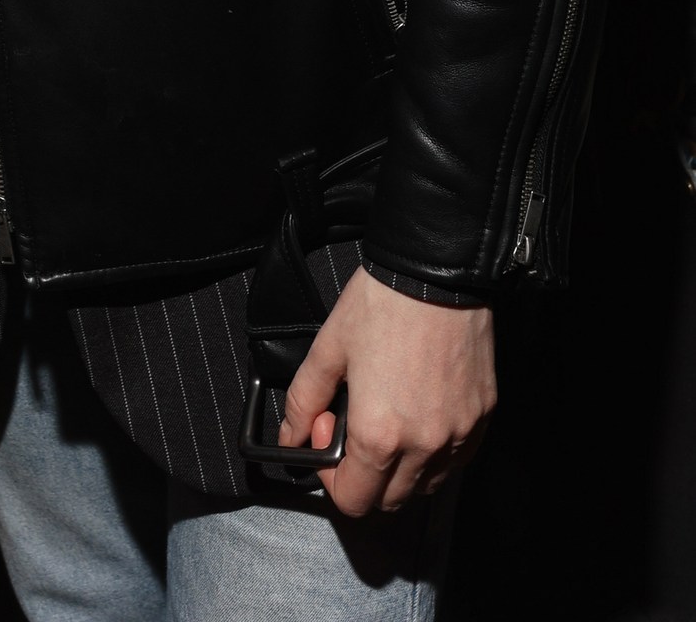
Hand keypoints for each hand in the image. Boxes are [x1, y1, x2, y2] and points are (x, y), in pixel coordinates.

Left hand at [280, 267, 495, 517]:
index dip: (332, 479)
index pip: (354, 500)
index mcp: (380, 435)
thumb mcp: (328, 348)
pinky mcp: (482, 419)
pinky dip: (435, 453)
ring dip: (402, 469)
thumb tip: (292, 436)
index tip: (329, 440)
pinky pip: (456, 460)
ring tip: (389, 419)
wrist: (435, 273)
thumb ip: (303, 401)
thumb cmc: (382, 305)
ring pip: (427, 485)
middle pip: (390, 500)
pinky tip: (419, 415)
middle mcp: (424, 446)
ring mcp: (458, 435)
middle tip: (355, 426)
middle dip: (365, 478)